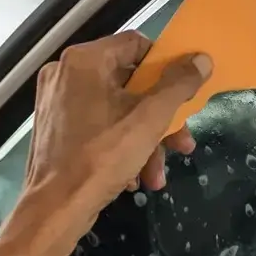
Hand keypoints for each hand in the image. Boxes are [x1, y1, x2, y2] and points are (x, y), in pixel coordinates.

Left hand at [15, 31, 211, 254]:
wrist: (53, 210)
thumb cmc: (101, 157)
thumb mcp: (150, 119)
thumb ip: (179, 84)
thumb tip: (201, 60)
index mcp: (85, 61)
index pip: (136, 44)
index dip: (166, 66)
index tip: (184, 91)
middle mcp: (66, 74)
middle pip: (130, 83)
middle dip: (160, 117)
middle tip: (181, 142)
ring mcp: (57, 102)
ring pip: (117, 110)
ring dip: (145, 139)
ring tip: (157, 172)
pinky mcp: (55, 129)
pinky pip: (99, 126)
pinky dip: (121, 146)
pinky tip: (134, 177)